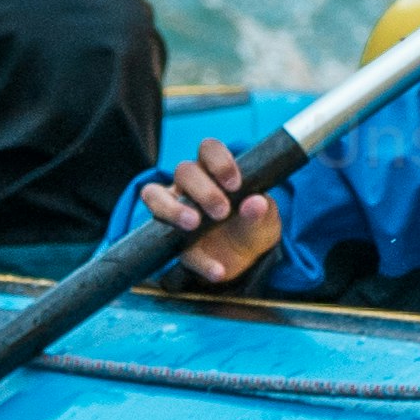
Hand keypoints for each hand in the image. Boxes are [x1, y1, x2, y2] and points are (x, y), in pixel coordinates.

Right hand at [141, 137, 285, 285]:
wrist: (247, 259)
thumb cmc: (253, 225)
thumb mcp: (264, 221)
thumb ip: (261, 212)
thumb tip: (256, 203)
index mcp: (216, 172)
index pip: (208, 149)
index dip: (219, 161)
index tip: (234, 184)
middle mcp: (190, 185)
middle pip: (184, 171)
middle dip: (202, 189)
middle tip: (222, 211)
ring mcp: (174, 208)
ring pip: (154, 194)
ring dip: (173, 208)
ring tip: (194, 224)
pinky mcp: (170, 238)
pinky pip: (167, 242)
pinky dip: (196, 259)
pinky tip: (217, 270)